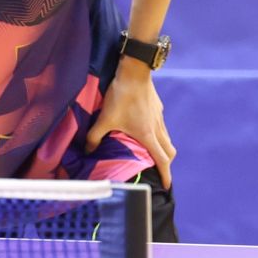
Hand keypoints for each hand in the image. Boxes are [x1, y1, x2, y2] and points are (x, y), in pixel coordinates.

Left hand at [84, 59, 174, 187]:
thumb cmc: (121, 97)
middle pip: (169, 151)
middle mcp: (157, 128)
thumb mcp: (105, 119)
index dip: (166, 175)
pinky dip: (159, 135)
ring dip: (163, 149)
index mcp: (148, 135)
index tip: (167, 186)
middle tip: (161, 171)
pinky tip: (147, 131)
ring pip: (167, 138)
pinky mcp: (158, 108)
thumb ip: (95, 137)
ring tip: (153, 154)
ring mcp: (159, 117)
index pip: (162, 160)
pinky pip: (162, 126)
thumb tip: (87, 151)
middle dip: (167, 164)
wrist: (134, 71)